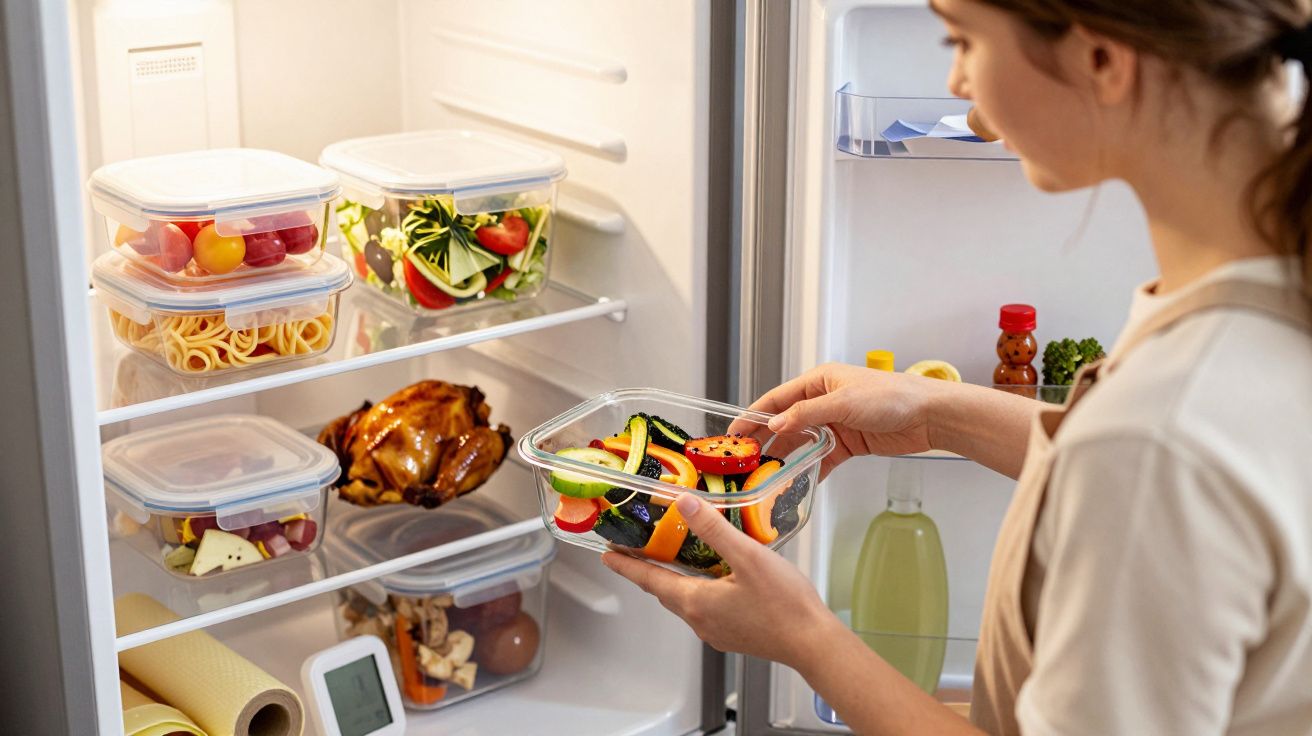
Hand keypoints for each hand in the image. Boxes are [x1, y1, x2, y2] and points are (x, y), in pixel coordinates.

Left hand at [602, 493, 837, 669]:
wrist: (814, 644)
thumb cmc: (784, 604)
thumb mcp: (747, 557)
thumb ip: (713, 529)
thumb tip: (682, 504)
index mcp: (696, 602)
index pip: (650, 580)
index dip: (626, 566)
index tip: (607, 555)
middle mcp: (700, 620)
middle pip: (664, 591)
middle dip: (648, 570)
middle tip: (635, 550)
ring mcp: (716, 631)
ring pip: (685, 601)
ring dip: (675, 580)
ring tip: (673, 558)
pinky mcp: (734, 635)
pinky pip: (705, 609)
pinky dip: (698, 590)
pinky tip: (714, 578)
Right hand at [749, 363, 945, 478]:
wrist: (929, 416)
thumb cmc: (892, 396)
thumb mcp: (843, 402)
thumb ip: (807, 414)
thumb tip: (774, 424)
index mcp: (819, 381)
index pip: (777, 399)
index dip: (753, 415)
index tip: (733, 432)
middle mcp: (823, 400)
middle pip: (785, 422)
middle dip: (765, 440)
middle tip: (743, 460)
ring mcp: (835, 423)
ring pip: (801, 442)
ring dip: (785, 457)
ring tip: (765, 474)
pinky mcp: (848, 443)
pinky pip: (821, 457)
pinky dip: (809, 469)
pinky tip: (797, 482)